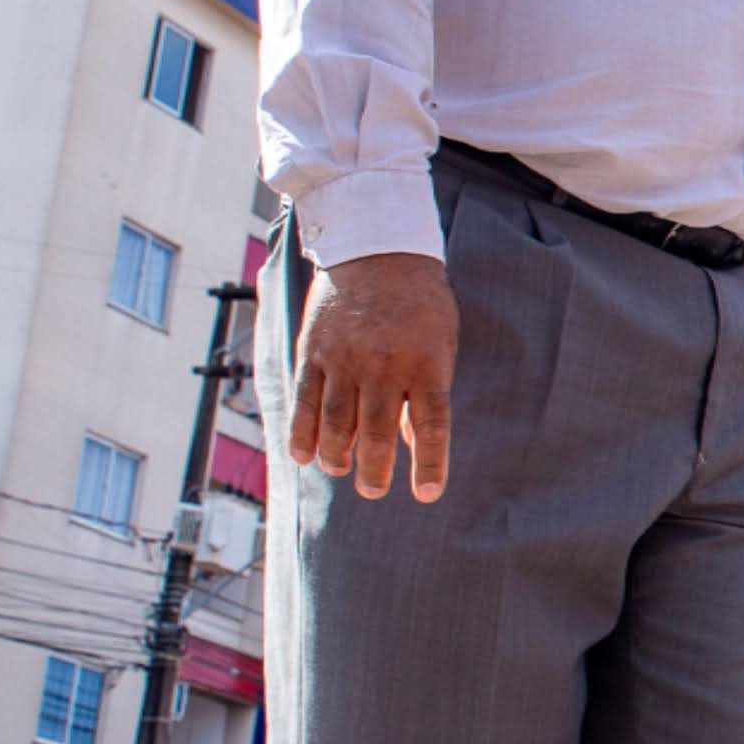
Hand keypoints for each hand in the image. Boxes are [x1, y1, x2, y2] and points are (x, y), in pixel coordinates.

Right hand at [289, 253, 455, 502]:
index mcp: (427, 364)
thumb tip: (411, 442)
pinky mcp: (314, 351)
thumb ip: (427, 391)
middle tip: (373, 491)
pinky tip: (304, 455)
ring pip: (336, 424)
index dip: (429, 464)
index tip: (427, 493)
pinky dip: (302, 433)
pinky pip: (305, 401)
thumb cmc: (420, 303)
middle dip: (374, 472)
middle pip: (378, 434)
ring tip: (340, 469)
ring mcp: (345, 358)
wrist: (378, 249)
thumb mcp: (440, 342)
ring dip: (336, 457)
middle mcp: (385, 365)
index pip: (431, 427)